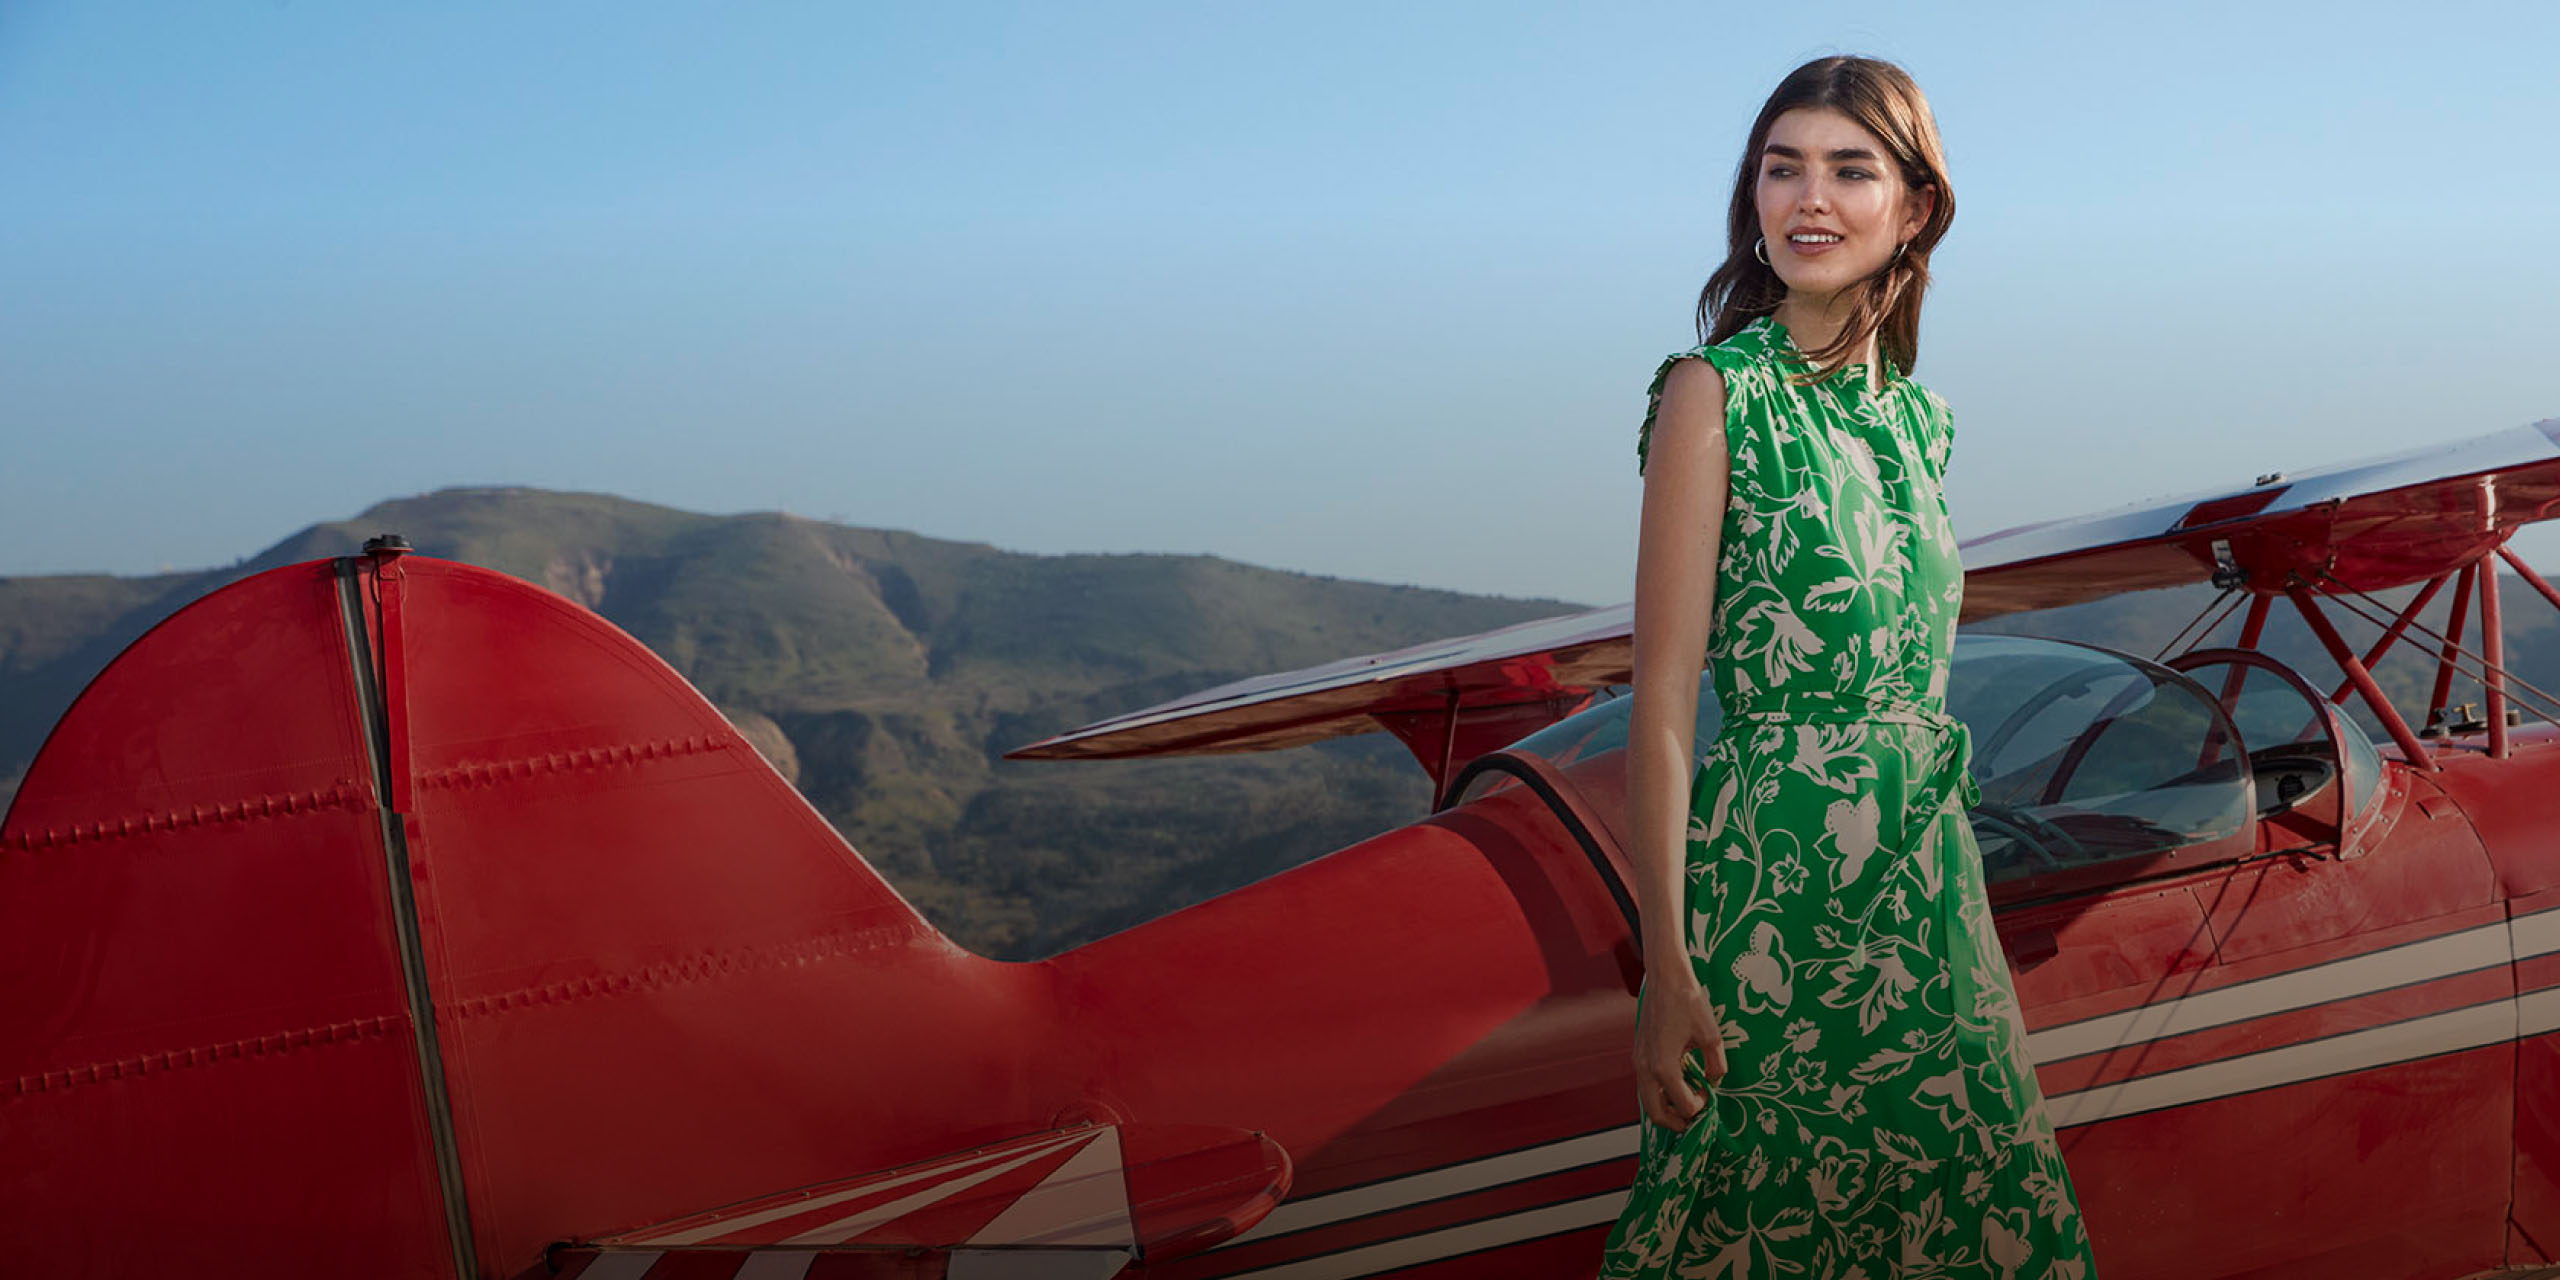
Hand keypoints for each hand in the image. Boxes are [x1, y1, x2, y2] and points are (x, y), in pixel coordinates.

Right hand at [1634, 966, 1727, 1130]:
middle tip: (1695, 1117)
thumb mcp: (1711, 1036)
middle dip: (1677, 1122)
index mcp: (1663, 1067)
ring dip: (1667, 1108)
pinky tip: (1678, 1081)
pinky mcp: (1638, 1054)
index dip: (1700, 1107)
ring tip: (1687, 1100)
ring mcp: (1639, 1061)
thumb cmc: (1688, 1002)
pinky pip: (1645, 1085)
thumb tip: (1713, 1082)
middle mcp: (1646, 1068)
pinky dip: (1660, 1093)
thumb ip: (1715, 1066)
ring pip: (1647, 1101)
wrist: (1666, 978)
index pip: (1683, 1106)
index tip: (1710, 1093)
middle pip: (1656, 1114)